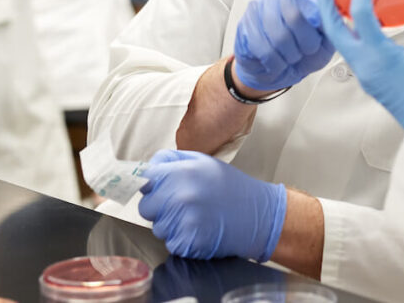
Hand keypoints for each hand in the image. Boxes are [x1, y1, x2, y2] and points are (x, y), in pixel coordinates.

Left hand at [139, 149, 286, 260]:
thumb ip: (172, 161)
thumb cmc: (230, 187)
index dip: (150, 185)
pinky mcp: (188, 243)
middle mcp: (180, 197)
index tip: (156, 189)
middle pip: (146, 207)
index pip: (145, 180)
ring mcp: (183, 221)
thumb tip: (146, 168)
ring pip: (158, 227)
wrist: (257, 215)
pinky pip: (171, 243)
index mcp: (182, 173)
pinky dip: (182, 240)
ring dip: (171, 225)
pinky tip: (199, 229)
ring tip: (195, 216)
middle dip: (160, 207)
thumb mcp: (204, 161)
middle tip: (182, 204)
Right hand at [234, 0, 333, 90]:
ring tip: (293, 56)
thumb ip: (330, 22)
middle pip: (294, 13)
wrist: (278, 71)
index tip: (316, 20)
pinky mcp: (245, 26)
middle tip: (309, 49)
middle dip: (308, 41)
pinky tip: (279, 62)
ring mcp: (257, 6)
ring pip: (279, 34)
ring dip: (292, 54)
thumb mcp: (326, 38)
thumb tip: (328, 10)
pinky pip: (264, 48)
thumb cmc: (306, 51)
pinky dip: (277, 63)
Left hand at [315, 0, 403, 128]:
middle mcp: (366, 65)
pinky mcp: (366, 79)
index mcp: (381, 55)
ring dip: (332, 19)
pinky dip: (344, 32)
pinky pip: (348, 51)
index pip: (361, 15)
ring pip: (337, 42)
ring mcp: (363, 74)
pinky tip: (350, 21)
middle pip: (333, 30)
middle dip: (325, 4)